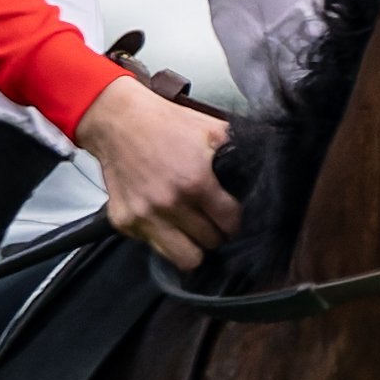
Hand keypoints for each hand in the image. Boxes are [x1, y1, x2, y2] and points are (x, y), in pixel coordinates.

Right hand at [73, 69, 238, 268]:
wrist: (116, 120)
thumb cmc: (164, 123)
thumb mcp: (211, 129)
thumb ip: (238, 152)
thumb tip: (263, 169)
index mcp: (195, 182)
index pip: (230, 224)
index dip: (235, 221)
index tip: (231, 217)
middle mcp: (169, 204)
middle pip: (210, 243)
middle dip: (215, 233)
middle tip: (211, 220)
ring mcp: (144, 216)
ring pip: (184, 259)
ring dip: (193, 246)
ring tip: (192, 229)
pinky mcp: (124, 222)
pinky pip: (154, 247)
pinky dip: (163, 238)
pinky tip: (164, 218)